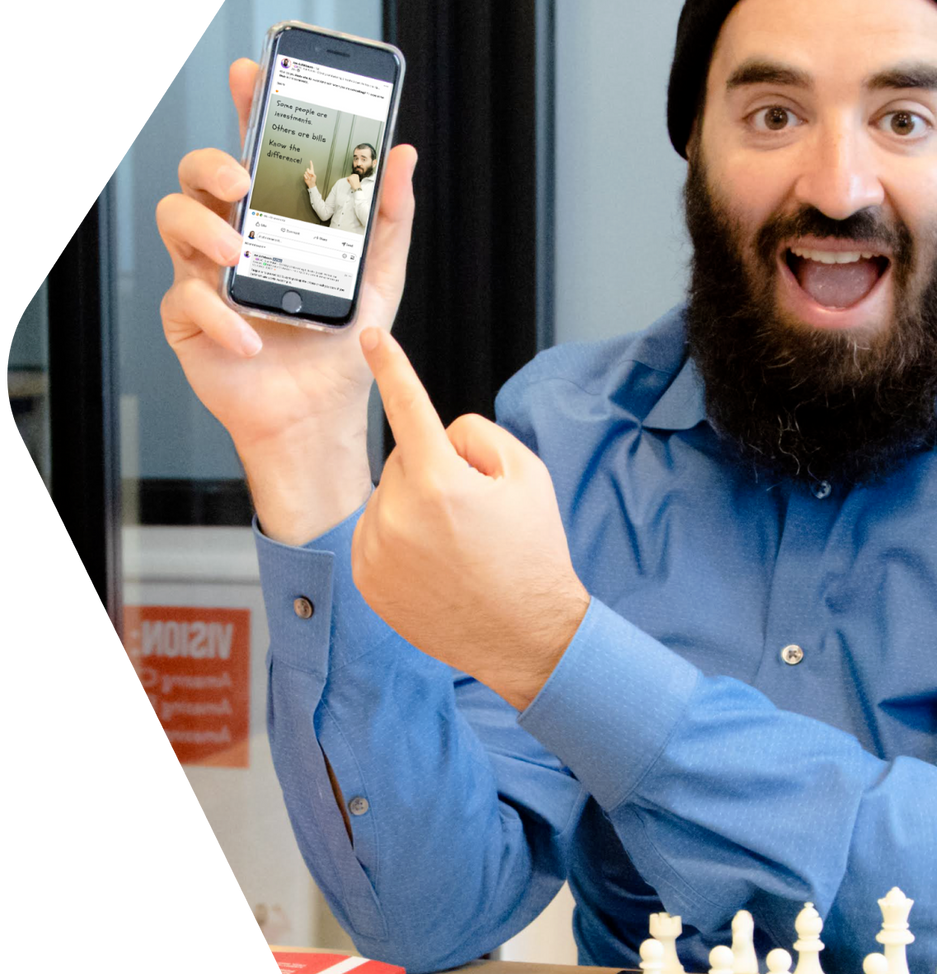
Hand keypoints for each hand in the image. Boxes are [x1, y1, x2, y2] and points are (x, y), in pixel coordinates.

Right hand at [157, 59, 419, 541]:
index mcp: (276, 216)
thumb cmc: (344, 340)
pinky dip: (221, 318)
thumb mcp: (379, 274)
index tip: (252, 73)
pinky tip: (251, 337)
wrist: (321, 410)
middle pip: (198, 174)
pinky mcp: (191, 319)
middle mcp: (235, 234)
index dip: (248, 105)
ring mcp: (206, 273)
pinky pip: (187, 301)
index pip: (254, 147)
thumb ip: (388, 215)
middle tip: (242, 184)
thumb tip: (402, 154)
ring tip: (239, 257)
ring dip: (203, 232)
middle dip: (212, 166)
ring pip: (175, 221)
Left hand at [352, 328, 589, 707]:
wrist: (525, 634)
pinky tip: (435, 564)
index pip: (408, 406)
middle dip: (438, 471)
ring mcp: (376, 550)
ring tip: (458, 546)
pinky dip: (400, 537)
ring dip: (416, 506)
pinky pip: (376, 531)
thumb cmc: (533, 553)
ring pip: (389, 495)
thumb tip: (440, 436)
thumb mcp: (529, 475)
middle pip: (407, 458)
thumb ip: (478, 435)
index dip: (391, 366)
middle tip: (477, 513)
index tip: (370, 339)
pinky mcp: (366, 578)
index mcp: (439, 481)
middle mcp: (397, 514)